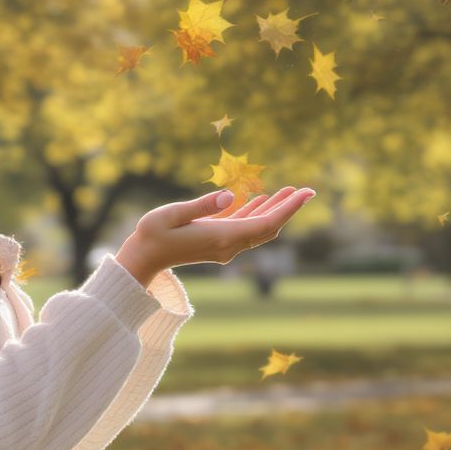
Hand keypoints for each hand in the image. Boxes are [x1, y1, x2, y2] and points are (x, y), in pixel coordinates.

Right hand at [116, 186, 315, 280]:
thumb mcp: (172, 214)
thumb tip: (229, 196)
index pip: (266, 223)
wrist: (142, 259)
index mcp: (222, 237)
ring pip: (258, 228)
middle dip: (288, 209)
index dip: (288, 208)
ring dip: (274, 210)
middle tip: (308, 190)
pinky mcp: (217, 244)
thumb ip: (201, 205)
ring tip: (290, 190)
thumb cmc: (151, 234)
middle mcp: (228, 245)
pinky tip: (259, 199)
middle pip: (268, 227)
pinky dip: (255, 214)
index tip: (306, 193)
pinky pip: (244, 229)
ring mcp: (223, 247)